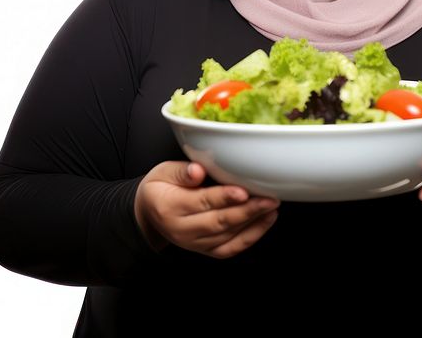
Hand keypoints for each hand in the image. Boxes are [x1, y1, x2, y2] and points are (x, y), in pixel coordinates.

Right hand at [134, 161, 279, 259]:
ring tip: (271, 207)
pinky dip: (251, 237)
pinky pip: (230, 248)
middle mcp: (182, 230)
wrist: (150, 213)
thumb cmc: (160, 188)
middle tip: (268, 199)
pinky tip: (265, 221)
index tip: (243, 191)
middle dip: (247, 211)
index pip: (201, 202)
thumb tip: (198, 171)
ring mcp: (194, 244)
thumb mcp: (163, 172)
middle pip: (218, 222)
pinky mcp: (206, 250)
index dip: (224, 197)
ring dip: (253, 223)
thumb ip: (181, 171)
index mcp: (170, 207)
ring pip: (228, 237)